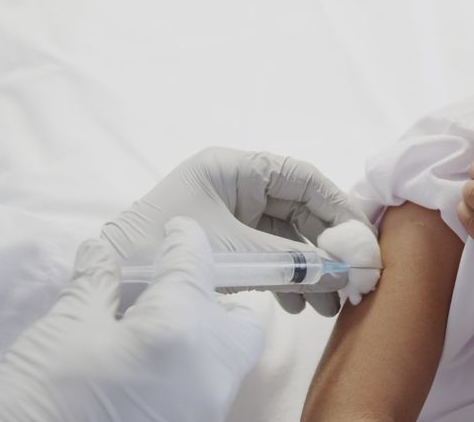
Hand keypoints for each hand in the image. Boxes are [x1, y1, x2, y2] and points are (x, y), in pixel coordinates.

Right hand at [0, 218, 263, 421]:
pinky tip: (149, 360)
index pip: (196, 265)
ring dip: (202, 333)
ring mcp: (208, 408)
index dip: (184, 240)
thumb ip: (95, 285)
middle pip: (238, 319)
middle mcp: (211, 371)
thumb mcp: (63, 331)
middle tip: (169, 288)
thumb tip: (102, 252)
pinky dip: (192, 366)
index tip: (176, 229)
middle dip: (212, 297)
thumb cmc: (39, 401)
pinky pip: (209, 386)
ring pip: (228, 357)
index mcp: (181, 330)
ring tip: (151, 325)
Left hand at [101, 147, 376, 315]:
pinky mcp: (228, 243)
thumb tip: (352, 268)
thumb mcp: (236, 254)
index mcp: (234, 168)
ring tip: (330, 305)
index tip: (364, 243)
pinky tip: (301, 304)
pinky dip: (290, 279)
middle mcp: (236, 186)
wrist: (109, 289)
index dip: (341, 209)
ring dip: (313, 270)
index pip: (304, 179)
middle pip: (302, 210)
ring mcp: (232, 215)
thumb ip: (295, 260)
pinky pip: (272, 256)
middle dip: (329, 248)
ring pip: (290, 237)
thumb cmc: (162, 254)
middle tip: (354, 280)